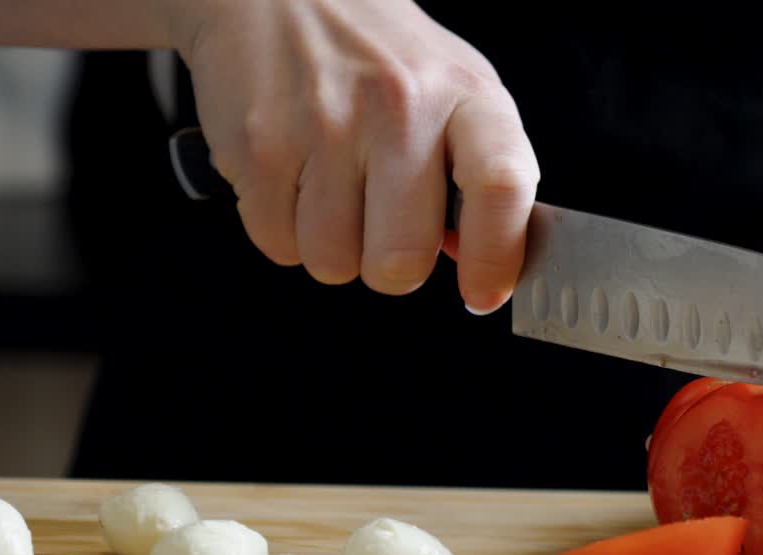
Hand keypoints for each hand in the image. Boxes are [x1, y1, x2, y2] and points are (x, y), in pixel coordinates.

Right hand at [172, 0, 539, 312]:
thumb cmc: (373, 52)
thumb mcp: (451, 87)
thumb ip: (478, 170)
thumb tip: (479, 261)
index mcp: (464, 94)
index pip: (502, 187)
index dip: (497, 259)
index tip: (483, 294)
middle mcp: (399, 106)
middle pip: (403, 261)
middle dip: (391, 266)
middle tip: (382, 225)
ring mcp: (325, 126)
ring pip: (334, 264)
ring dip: (332, 247)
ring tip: (331, 188)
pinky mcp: (261, 147)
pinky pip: (279, 246)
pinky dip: (284, 229)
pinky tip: (293, 177)